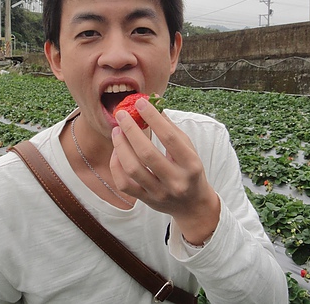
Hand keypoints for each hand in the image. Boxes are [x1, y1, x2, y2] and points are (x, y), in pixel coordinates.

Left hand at [110, 97, 219, 244]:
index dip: (153, 118)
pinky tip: (117, 151)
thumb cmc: (190, 170)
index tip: (140, 103)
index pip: (169, 137)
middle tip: (121, 114)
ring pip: (132, 169)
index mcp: (191, 164)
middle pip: (147, 153)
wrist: (193, 205)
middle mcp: (176, 180)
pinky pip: (124, 184)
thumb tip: (154, 102)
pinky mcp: (146, 200)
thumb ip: (171, 128)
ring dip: (120, 146)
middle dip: (131, 130)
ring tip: (116, 131)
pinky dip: (117, 166)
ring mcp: (160, 193)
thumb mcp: (189, 149)